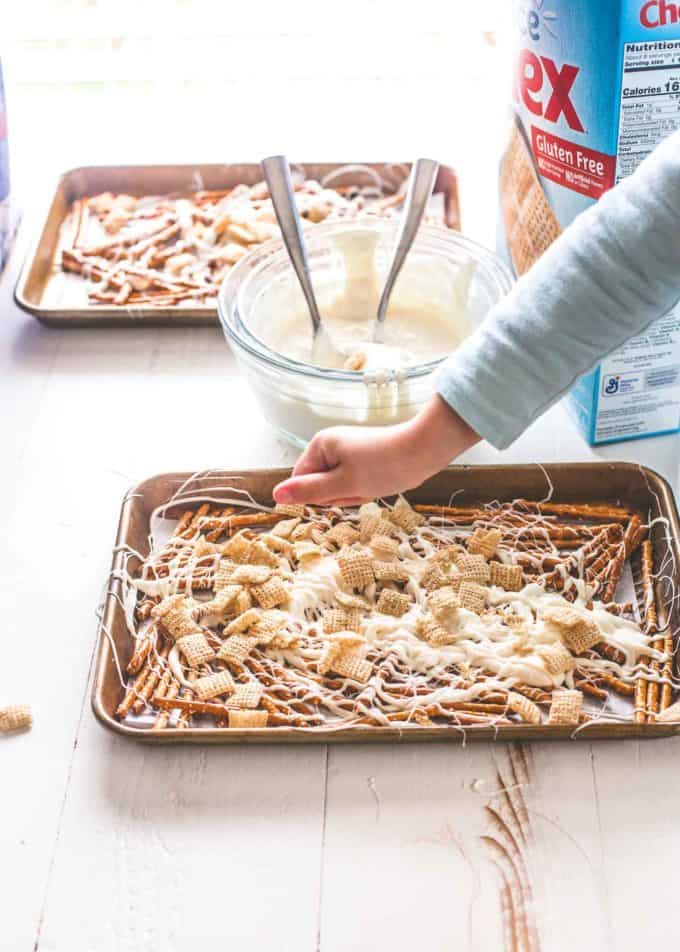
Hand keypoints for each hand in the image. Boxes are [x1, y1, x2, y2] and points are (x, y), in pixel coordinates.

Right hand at [273, 395, 478, 505]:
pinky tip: (380, 482)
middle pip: (320, 484)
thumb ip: (309, 492)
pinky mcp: (362, 457)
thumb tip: (276, 495)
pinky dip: (365, 487)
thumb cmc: (384, 466)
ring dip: (354, 492)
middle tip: (362, 486)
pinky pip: (354, 481)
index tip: (342, 490)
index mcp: (320, 445)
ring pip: (338, 486)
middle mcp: (330, 444)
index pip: (300, 481)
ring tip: (373, 484)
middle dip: (340, 494)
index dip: (319, 494)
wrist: (424, 450)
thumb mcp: (343, 484)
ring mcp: (347, 450)